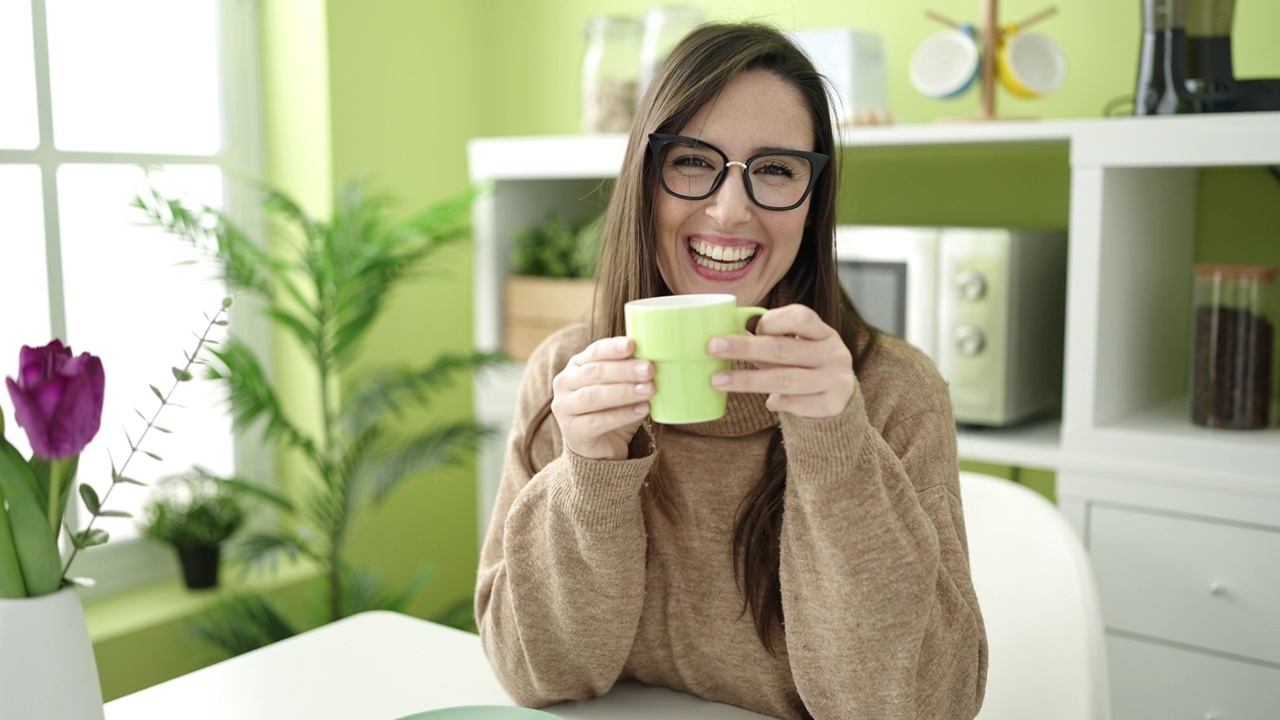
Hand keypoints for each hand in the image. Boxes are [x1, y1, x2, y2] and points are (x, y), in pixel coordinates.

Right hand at [551, 337, 653, 460]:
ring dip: (624, 392)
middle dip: (624, 370)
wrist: (600, 448)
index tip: (632, 344)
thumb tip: (651, 357)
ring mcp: (564, 408)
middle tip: (649, 370)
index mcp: (576, 365)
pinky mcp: (572, 431)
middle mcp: (564, 383)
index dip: (613, 348)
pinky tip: (642, 409)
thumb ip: (629, 371)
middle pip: (594, 373)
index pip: (594, 352)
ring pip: (594, 396)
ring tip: (649, 390)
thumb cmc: (612, 409)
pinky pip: (598, 421)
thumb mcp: (620, 386)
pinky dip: (622, 415)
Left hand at [708, 304, 853, 417]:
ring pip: (785, 379)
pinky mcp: (833, 404)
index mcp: (823, 332)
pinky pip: (796, 404)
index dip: (771, 322)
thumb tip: (723, 332)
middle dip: (744, 348)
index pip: (800, 317)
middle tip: (712, 347)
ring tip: (718, 380)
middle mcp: (833, 353)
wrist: (839, 398)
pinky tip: (769, 402)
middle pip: (783, 349)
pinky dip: (778, 402)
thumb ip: (766, 340)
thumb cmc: (805, 366)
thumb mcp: (793, 347)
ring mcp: (835, 379)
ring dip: (748, 380)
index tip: (751, 328)